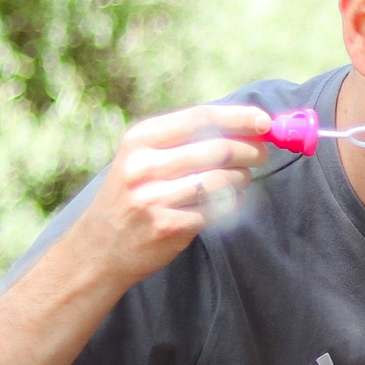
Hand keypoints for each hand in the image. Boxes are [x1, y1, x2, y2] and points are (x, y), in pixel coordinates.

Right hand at [68, 104, 271, 286]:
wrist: (100, 246)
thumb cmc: (133, 194)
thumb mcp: (143, 157)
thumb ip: (186, 139)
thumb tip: (245, 124)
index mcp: (140, 139)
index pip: (200, 118)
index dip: (237, 117)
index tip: (264, 120)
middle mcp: (144, 166)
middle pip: (218, 149)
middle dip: (250, 150)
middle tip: (261, 154)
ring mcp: (155, 198)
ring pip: (223, 179)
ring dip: (243, 178)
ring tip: (241, 178)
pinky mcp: (169, 226)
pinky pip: (218, 210)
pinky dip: (233, 204)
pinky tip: (229, 202)